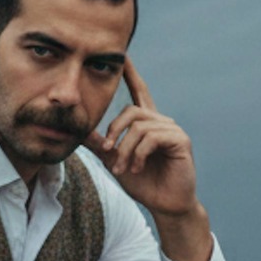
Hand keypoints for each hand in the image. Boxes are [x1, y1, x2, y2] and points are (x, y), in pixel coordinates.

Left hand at [88, 60, 213, 260]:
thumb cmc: (144, 183)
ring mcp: (172, 130)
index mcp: (147, 124)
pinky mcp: (180, 140)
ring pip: (139, 126)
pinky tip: (137, 167)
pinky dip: (138, 153)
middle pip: (131, 111)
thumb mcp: (116, 162)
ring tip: (123, 168)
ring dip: (125, 149)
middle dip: (114, 131)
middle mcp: (161, 122)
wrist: (165, 204)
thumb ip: (101, 145)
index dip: (131, 74)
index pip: (139, 91)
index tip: (124, 56)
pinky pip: (151, 137)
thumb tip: (80, 131)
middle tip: (108, 152)